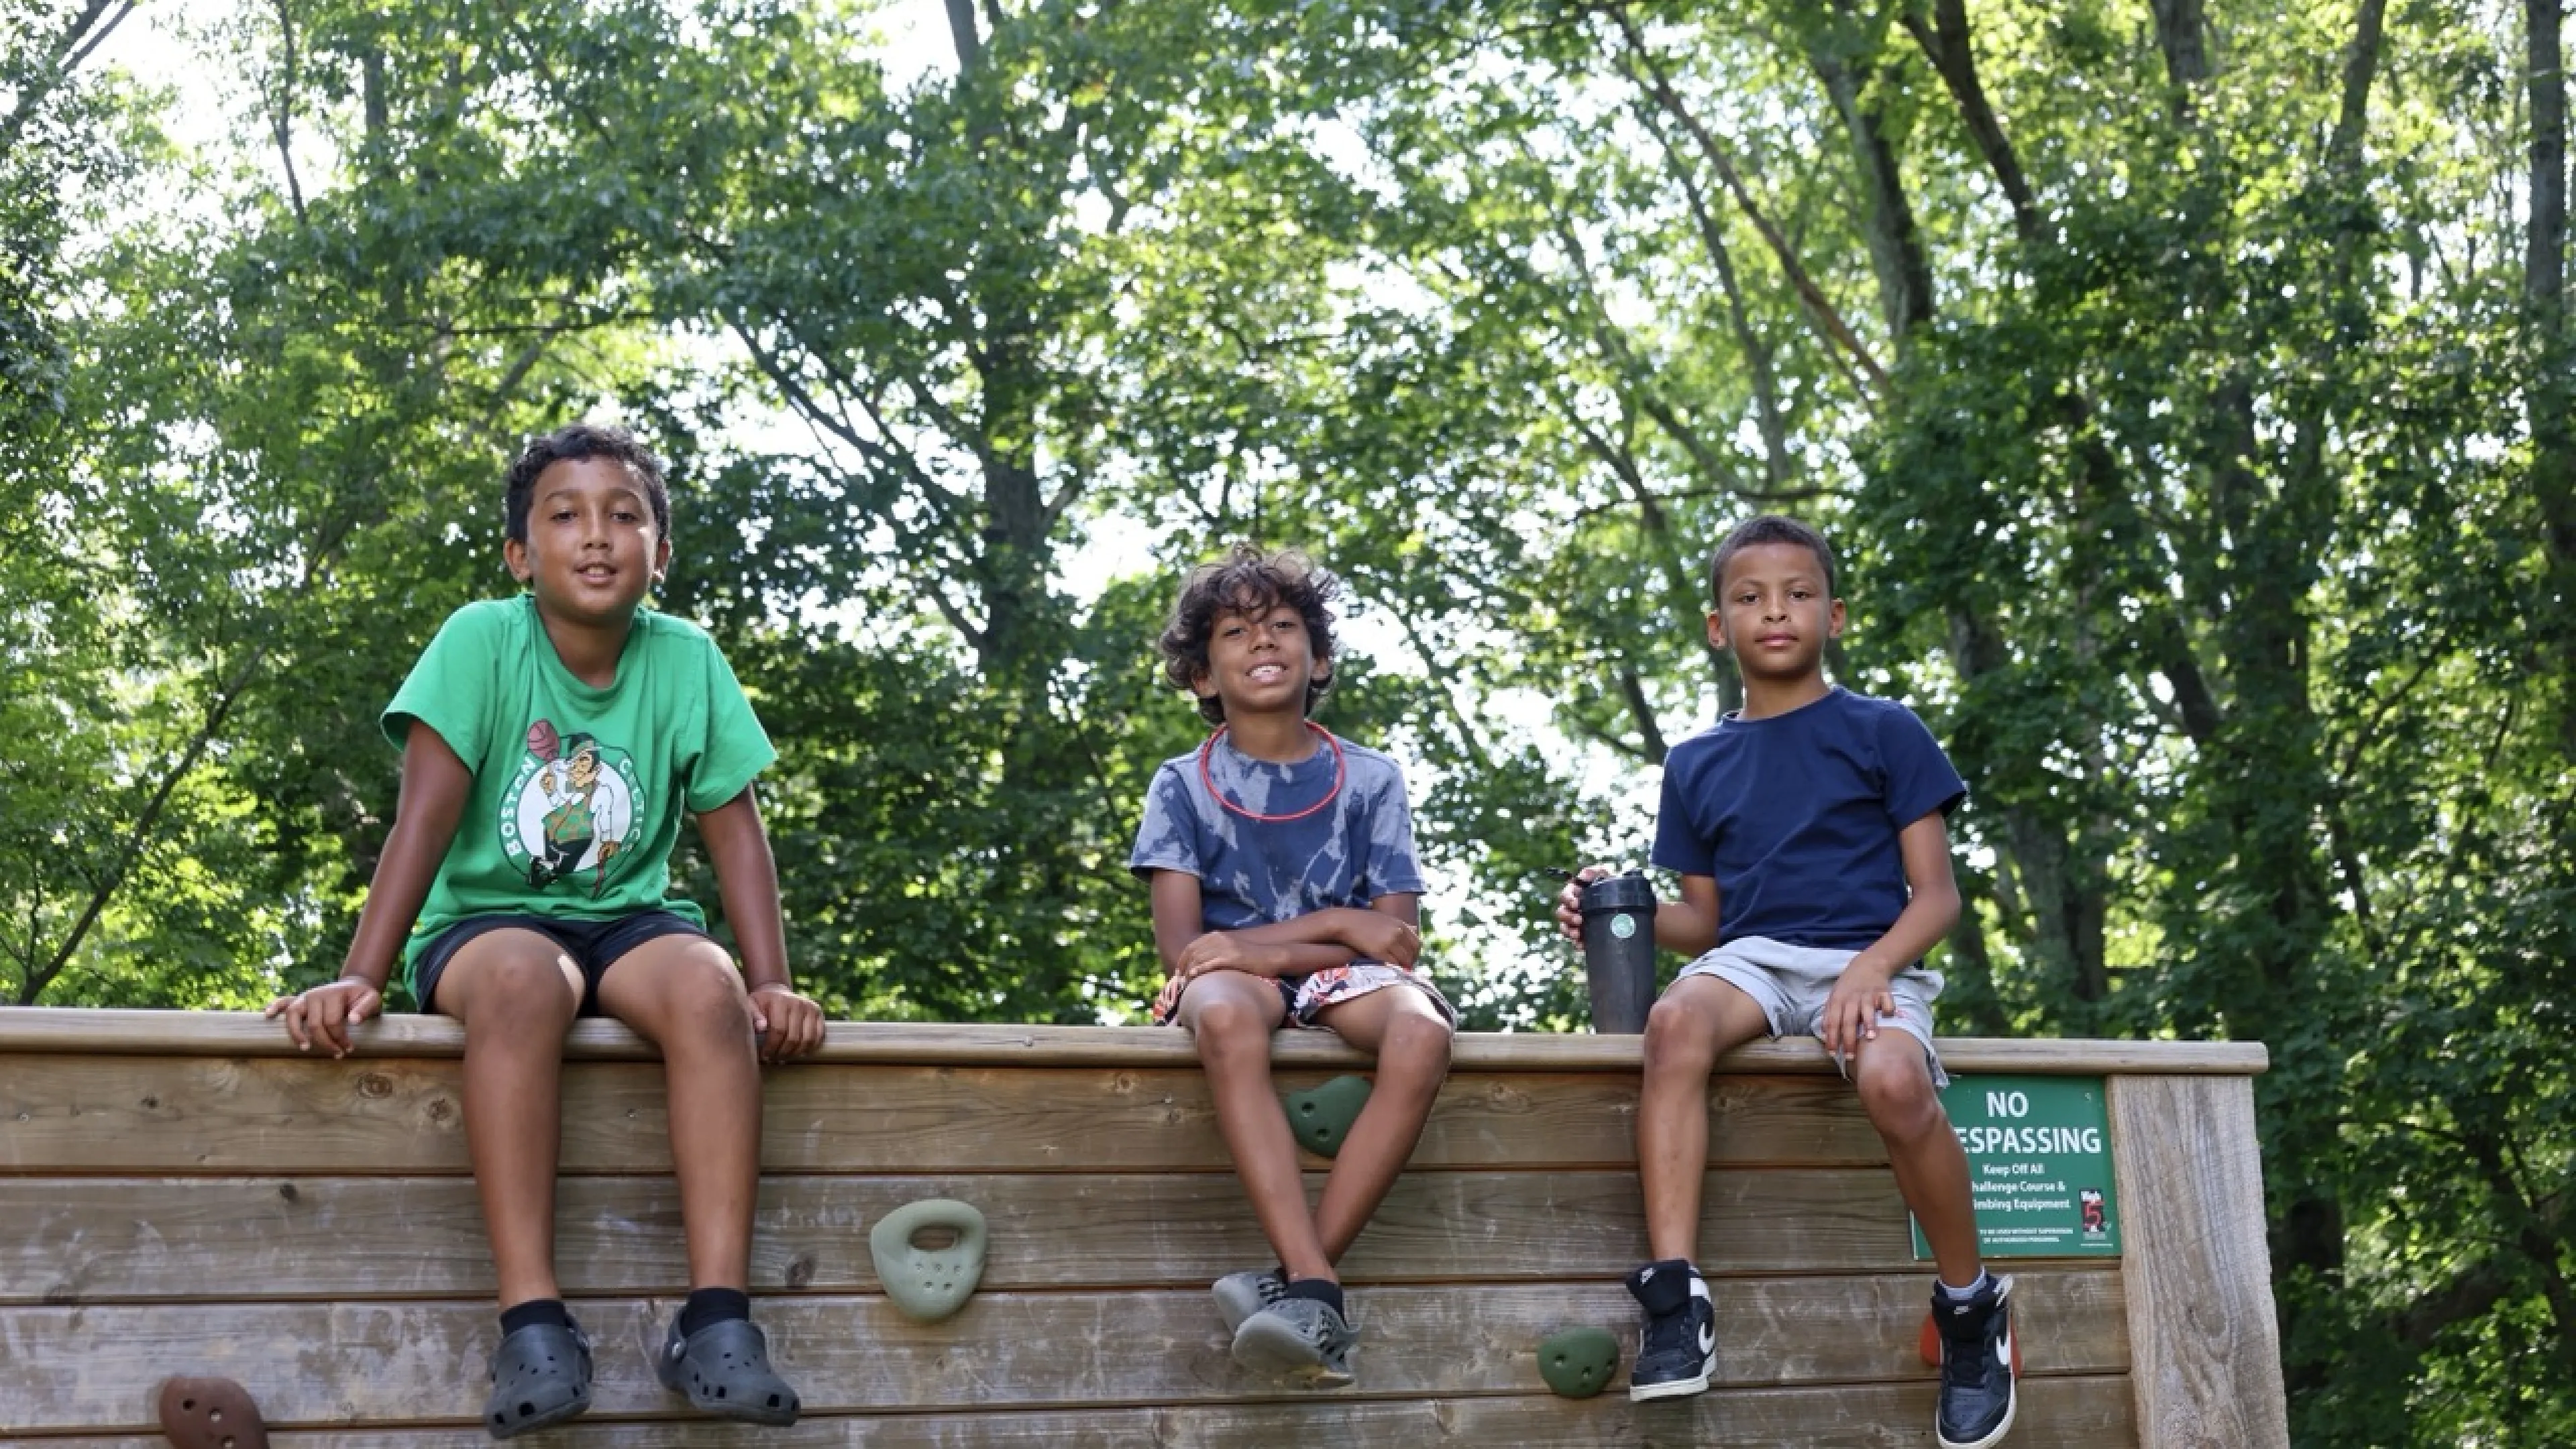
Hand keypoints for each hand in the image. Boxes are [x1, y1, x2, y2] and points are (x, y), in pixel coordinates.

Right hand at [264, 978, 382, 1058]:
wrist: (356, 987)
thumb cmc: (363, 997)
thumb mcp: (373, 1000)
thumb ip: (365, 1009)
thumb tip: (353, 1020)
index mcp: (333, 994)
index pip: (332, 1021)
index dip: (340, 1038)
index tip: (349, 1049)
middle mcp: (316, 994)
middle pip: (314, 1023)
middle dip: (325, 1042)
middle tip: (337, 1054)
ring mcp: (305, 997)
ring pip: (293, 1014)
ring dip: (296, 1033)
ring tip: (305, 1048)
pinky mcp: (299, 1000)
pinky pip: (284, 1001)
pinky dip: (274, 1006)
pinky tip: (268, 1015)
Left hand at [747, 982, 823, 1061]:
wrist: (776, 993)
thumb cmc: (761, 1004)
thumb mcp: (750, 1006)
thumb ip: (753, 1016)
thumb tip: (761, 1028)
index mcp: (780, 1001)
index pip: (778, 1030)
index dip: (771, 1046)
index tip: (764, 1055)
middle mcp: (798, 1003)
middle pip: (793, 1037)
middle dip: (782, 1052)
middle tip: (773, 1058)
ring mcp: (810, 1008)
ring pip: (808, 1039)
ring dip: (795, 1053)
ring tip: (784, 1056)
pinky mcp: (818, 1012)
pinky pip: (819, 1036)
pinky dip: (810, 1047)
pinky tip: (798, 1052)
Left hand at [1175, 931, 1276, 979]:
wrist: (1270, 957)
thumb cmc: (1250, 958)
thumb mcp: (1229, 951)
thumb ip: (1215, 954)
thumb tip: (1200, 966)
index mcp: (1216, 936)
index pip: (1191, 947)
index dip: (1181, 960)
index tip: (1177, 973)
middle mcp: (1219, 938)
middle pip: (1192, 952)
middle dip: (1182, 967)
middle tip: (1178, 982)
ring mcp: (1226, 947)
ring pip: (1199, 958)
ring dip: (1189, 971)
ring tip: (1184, 984)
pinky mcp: (1233, 957)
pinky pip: (1211, 962)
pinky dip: (1200, 969)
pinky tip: (1194, 977)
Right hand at [1341, 910, 1420, 969]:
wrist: (1344, 922)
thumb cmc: (1361, 921)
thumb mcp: (1384, 919)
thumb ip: (1398, 926)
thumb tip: (1415, 930)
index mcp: (1400, 924)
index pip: (1417, 943)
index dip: (1415, 954)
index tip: (1409, 960)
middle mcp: (1398, 932)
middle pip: (1412, 953)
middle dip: (1410, 962)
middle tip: (1404, 968)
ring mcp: (1389, 941)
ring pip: (1404, 960)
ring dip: (1402, 967)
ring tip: (1396, 970)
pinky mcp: (1380, 951)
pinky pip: (1393, 963)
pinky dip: (1393, 968)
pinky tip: (1389, 969)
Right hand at [1553, 864, 1613, 941]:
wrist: (1625, 904)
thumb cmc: (1611, 886)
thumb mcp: (1605, 875)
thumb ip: (1593, 872)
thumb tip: (1581, 876)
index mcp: (1574, 894)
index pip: (1564, 896)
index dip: (1568, 900)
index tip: (1576, 904)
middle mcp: (1572, 909)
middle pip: (1561, 913)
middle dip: (1568, 917)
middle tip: (1580, 920)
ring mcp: (1575, 923)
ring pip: (1564, 928)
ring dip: (1569, 931)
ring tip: (1578, 934)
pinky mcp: (1582, 935)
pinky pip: (1574, 941)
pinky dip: (1577, 943)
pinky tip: (1582, 945)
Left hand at [1819, 958, 1896, 1059]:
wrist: (1868, 965)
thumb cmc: (1848, 986)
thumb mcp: (1834, 996)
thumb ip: (1829, 1015)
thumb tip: (1824, 1035)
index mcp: (1838, 1000)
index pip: (1832, 1022)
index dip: (1832, 1038)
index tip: (1833, 1054)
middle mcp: (1852, 998)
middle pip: (1848, 1020)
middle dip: (1849, 1039)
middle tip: (1851, 1056)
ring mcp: (1868, 995)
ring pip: (1868, 1010)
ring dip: (1869, 1023)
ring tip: (1870, 1038)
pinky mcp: (1883, 992)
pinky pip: (1887, 1002)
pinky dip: (1888, 1009)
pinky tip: (1888, 1017)